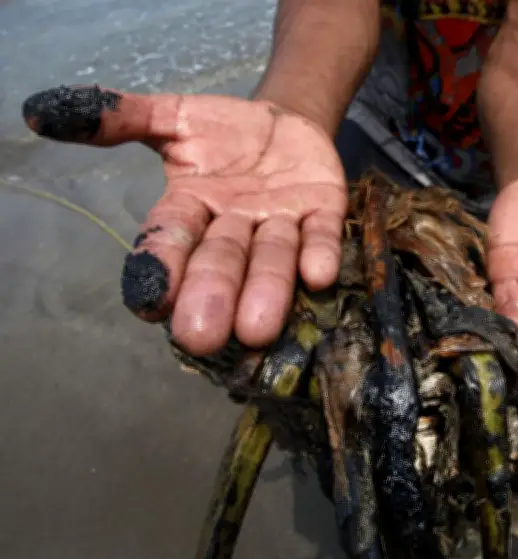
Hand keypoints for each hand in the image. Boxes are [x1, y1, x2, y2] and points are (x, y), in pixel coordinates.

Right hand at [22, 85, 346, 355]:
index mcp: (191, 209)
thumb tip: (39, 112)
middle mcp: (235, 227)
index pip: (171, 238)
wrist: (285, 124)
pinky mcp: (324, 212)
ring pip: (272, 258)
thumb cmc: (224, 133)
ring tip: (256, 329)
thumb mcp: (171, 119)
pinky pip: (322, 234)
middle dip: (212, 294)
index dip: (160, 266)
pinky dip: (320, 252)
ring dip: (267, 289)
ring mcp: (282, 223)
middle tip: (201, 335)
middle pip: (222, 260)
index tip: (149, 302)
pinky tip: (317, 276)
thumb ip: (121, 118)